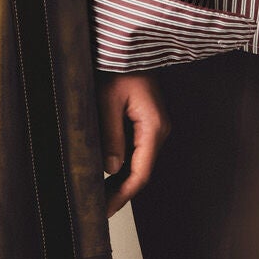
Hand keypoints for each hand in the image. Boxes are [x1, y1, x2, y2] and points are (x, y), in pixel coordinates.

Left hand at [100, 73, 167, 212]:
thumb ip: (110, 135)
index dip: (124, 195)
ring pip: (139, 164)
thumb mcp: (108, 101)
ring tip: (100, 197)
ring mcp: (154, 128)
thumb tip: (111, 169)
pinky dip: (123, 167)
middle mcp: (158, 130)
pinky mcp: (146, 123)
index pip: (141, 173)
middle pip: (142, 172)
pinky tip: (107, 176)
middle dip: (121, 193)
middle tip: (99, 209)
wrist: (128, 48)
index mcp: (153, 127)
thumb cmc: (119, 68)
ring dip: (121, 182)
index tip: (107, 209)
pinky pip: (137, 152)